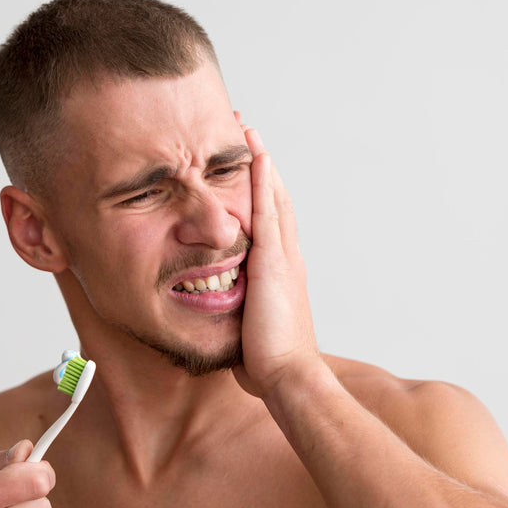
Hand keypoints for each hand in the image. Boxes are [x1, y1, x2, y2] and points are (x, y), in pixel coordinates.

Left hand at [233, 116, 322, 397]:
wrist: (289, 378)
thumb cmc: (268, 364)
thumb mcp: (248, 327)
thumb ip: (238, 311)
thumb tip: (219, 312)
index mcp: (280, 272)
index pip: (270, 221)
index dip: (260, 190)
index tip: (248, 164)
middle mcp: (286, 257)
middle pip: (274, 199)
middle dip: (260, 166)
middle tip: (247, 132)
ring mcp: (282, 257)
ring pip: (272, 197)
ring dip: (260, 161)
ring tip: (248, 129)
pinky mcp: (273, 263)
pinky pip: (268, 212)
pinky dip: (264, 181)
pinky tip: (256, 155)